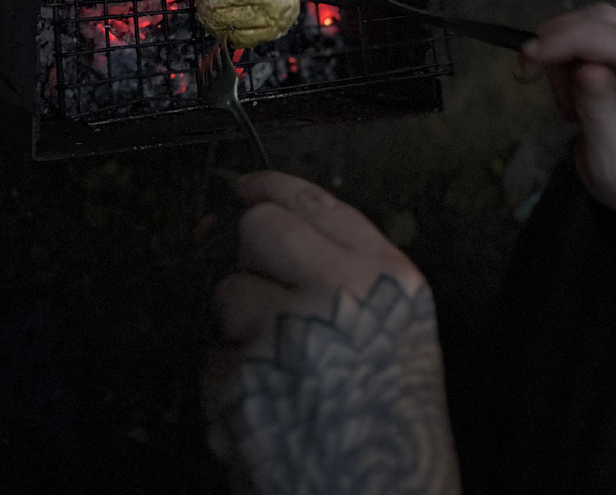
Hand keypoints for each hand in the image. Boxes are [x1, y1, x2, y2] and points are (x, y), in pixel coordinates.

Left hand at [201, 171, 461, 494]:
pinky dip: (231, 388)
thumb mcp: (400, 330)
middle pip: (258, 228)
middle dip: (254, 258)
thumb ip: (352, 275)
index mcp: (386, 277)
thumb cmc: (396, 428)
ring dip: (243, 331)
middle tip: (272, 300)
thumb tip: (280, 229)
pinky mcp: (242, 381)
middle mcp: (338, 292)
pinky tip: (270, 413)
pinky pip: (216, 360)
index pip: (316, 204)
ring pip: (229, 293)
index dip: (272, 189)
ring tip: (286, 377)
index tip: (248, 187)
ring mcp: (286, 333)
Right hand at [515, 3, 615, 256]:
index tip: (530, 55)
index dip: (572, 40)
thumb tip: (586, 68)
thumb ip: (601, 116)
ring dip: (563, 52)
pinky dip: (571, 52)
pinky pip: (598, 31)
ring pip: (597, 21)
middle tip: (526, 77)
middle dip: (558, 42)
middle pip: (606, 22)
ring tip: (564, 103)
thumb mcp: (612, 169)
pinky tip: (572, 90)